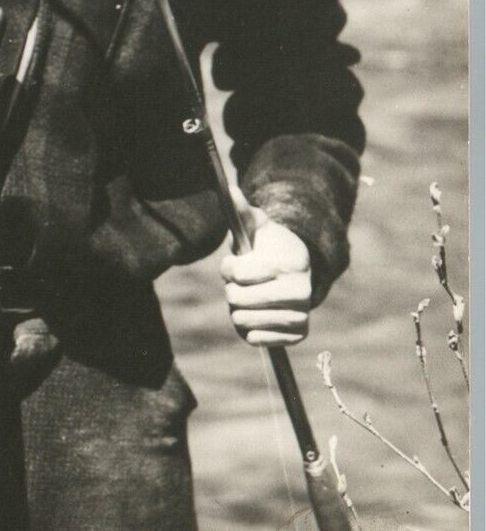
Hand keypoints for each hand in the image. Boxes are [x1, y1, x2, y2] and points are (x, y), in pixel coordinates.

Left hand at [220, 188, 311, 347]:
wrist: (295, 271)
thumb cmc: (268, 248)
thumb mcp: (256, 228)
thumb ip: (242, 212)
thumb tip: (229, 190)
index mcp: (290, 264)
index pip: (238, 274)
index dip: (229, 268)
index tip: (234, 263)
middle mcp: (301, 292)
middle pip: (237, 300)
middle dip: (232, 291)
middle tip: (242, 284)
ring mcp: (300, 315)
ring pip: (243, 322)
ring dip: (239, 310)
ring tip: (250, 298)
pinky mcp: (298, 334)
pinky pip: (256, 340)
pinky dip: (249, 329)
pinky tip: (257, 315)